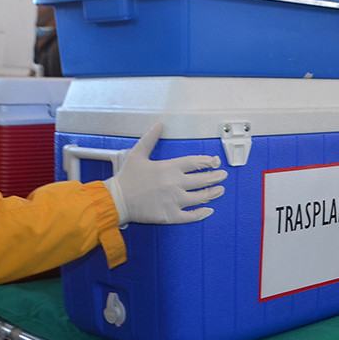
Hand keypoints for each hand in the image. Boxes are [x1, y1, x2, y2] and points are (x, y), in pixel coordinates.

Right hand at [103, 122, 226, 225]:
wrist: (116, 200)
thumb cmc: (126, 178)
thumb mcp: (137, 153)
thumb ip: (151, 138)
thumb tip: (159, 124)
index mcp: (169, 167)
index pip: (195, 163)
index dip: (208, 162)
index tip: (215, 162)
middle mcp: (175, 183)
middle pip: (202, 180)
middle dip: (215, 177)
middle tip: (222, 176)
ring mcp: (174, 200)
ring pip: (200, 197)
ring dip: (213, 193)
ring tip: (220, 190)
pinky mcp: (170, 215)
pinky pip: (190, 216)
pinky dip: (201, 214)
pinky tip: (208, 211)